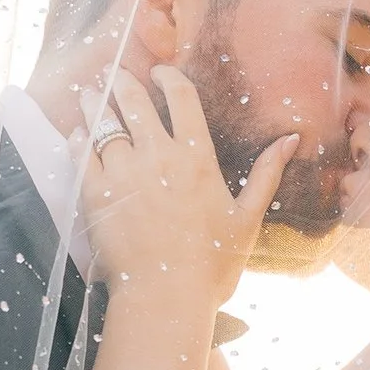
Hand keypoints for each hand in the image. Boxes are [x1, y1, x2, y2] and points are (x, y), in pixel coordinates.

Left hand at [80, 66, 295, 309]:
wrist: (166, 298)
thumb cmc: (212, 264)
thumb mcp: (247, 218)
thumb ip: (267, 174)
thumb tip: (292, 139)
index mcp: (196, 157)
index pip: (180, 96)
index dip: (167, 76)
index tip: (160, 71)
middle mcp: (158, 156)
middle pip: (133, 101)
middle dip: (122, 81)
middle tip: (114, 73)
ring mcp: (123, 173)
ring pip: (102, 122)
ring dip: (95, 103)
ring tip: (90, 95)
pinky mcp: (95, 194)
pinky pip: (81, 153)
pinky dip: (78, 138)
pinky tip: (77, 133)